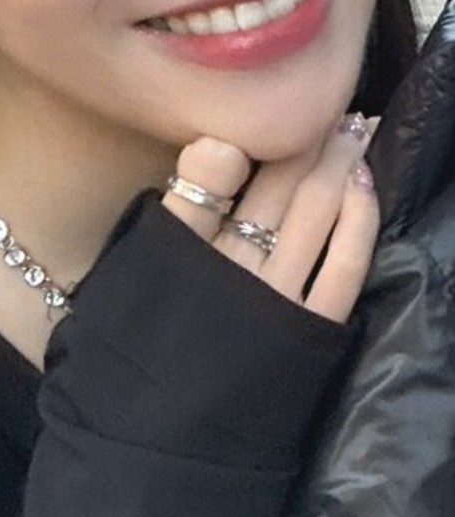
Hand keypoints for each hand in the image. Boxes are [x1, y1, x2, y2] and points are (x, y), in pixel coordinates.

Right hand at [164, 116, 377, 322]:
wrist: (182, 417)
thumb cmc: (162, 332)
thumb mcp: (153, 263)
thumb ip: (183, 203)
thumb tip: (220, 143)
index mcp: (188, 243)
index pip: (221, 175)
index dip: (256, 133)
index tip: (278, 99)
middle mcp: (237, 262)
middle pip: (278, 185)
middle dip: (306, 137)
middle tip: (330, 100)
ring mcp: (281, 294)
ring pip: (315, 211)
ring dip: (336, 163)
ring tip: (354, 127)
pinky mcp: (316, 324)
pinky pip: (345, 263)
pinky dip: (359, 217)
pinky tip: (363, 182)